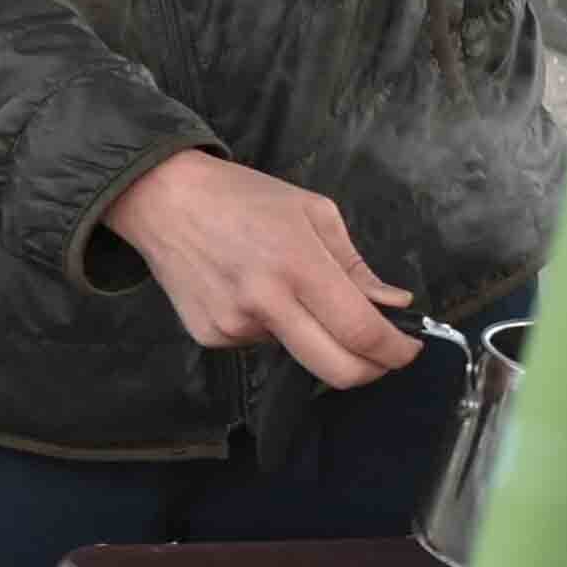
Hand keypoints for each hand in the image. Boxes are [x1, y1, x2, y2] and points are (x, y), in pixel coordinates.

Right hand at [104, 150, 420, 388]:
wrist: (159, 198)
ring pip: (298, 354)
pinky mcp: (209, 335)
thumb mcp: (312, 211)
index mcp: (298, 265)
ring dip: (311, 336)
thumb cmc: (241, 195)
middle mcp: (265, 303)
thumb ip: (354, 264)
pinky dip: (270, 328)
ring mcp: (233, 325)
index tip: (408, 348)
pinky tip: (249, 293)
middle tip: (378, 352)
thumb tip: (392, 304)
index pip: (362, 332)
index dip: (397, 350)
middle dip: (371, 369)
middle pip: (338, 371)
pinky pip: (259, 344)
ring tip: (286, 292)